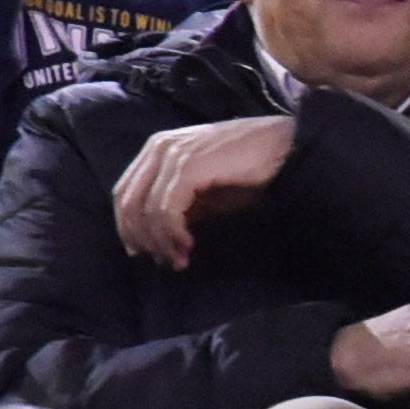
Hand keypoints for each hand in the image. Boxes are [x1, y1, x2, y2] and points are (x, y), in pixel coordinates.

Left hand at [111, 111, 295, 266]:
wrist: (285, 148)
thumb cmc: (250, 169)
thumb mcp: (206, 192)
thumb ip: (179, 208)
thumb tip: (156, 242)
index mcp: (158, 147)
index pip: (124, 192)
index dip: (128, 227)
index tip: (145, 253)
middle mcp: (159, 147)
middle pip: (127, 202)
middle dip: (142, 238)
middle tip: (165, 261)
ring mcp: (172, 154)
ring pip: (145, 209)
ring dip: (161, 241)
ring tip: (181, 259)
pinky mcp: (188, 166)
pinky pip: (166, 209)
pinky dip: (172, 233)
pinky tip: (189, 245)